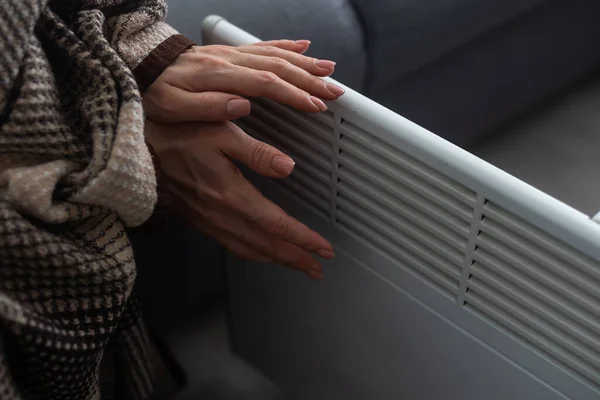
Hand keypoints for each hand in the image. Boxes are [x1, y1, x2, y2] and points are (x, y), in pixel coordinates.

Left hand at [143, 40, 344, 123]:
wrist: (143, 66)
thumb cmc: (157, 92)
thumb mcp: (174, 108)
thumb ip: (208, 107)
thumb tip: (243, 105)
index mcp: (219, 75)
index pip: (266, 83)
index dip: (294, 94)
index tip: (315, 105)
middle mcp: (230, 60)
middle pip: (278, 67)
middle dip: (310, 80)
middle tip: (334, 92)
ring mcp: (232, 53)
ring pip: (276, 55)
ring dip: (305, 63)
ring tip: (330, 71)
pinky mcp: (230, 52)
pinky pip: (263, 45)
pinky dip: (287, 46)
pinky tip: (303, 47)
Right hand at [145, 119, 334, 279]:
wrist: (139, 151)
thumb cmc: (179, 135)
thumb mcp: (221, 133)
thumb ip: (256, 152)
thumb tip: (288, 167)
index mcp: (231, 195)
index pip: (276, 225)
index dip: (302, 238)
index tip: (323, 248)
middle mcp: (221, 216)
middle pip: (266, 245)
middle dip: (295, 258)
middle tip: (318, 268)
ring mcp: (209, 222)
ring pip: (250, 249)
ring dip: (277, 260)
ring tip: (298, 266)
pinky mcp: (201, 221)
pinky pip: (233, 245)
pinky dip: (254, 254)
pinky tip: (262, 253)